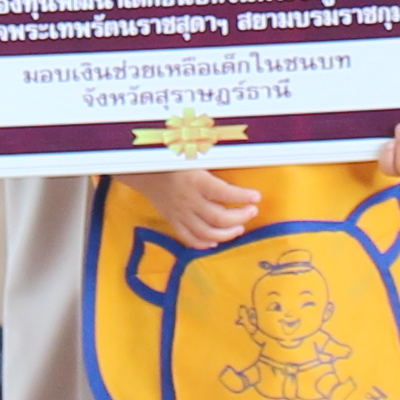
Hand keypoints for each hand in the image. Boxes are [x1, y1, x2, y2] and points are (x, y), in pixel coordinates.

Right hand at [153, 164, 267, 246]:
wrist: (143, 170)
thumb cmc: (173, 159)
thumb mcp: (194, 156)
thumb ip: (214, 159)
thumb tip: (239, 155)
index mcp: (196, 181)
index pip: (224, 193)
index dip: (242, 197)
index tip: (256, 197)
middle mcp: (189, 200)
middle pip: (218, 217)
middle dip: (240, 217)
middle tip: (252, 212)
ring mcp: (180, 213)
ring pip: (206, 233)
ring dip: (227, 234)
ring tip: (239, 228)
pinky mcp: (173, 221)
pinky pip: (189, 239)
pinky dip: (204, 244)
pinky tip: (216, 241)